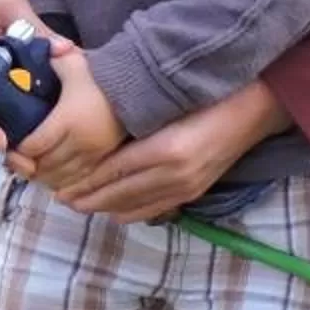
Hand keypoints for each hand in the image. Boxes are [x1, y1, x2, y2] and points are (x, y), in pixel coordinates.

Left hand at [3, 44, 121, 195]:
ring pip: (61, 178)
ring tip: (33, 167)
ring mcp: (95, 155)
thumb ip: (51, 55)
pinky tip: (55, 176)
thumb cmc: (102, 77)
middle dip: (27, 166)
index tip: (11, 145)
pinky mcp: (105, 161)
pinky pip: (80, 181)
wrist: (139, 89)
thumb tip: (35, 45)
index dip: (18, 150)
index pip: (35, 146)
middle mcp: (81, 143)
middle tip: (15, 160)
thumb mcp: (74, 63)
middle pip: (45, 166)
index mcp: (68, 120)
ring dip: (44, 177)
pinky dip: (64, 182)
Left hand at [59, 81, 288, 223]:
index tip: (59, 184)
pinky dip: (130, 212)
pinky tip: (114, 211)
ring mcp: (185, 188)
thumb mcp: (164, 104)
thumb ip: (132, 123)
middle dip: (87, 198)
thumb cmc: (205, 97)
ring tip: (79, 205)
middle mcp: (174, 175)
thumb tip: (94, 134)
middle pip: (119, 194)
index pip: (112, 171)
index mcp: (164, 149)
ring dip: (104, 208)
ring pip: (135, 206)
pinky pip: (155, 210)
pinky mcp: (193, 193)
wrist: (250, 111)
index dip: (84, 181)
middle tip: (60, 199)